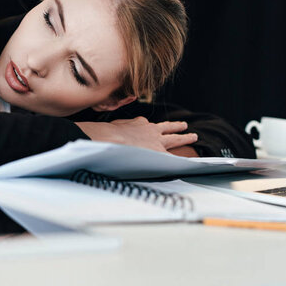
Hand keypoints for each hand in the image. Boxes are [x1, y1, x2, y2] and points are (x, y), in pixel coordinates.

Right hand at [75, 116, 197, 153]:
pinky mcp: (161, 153)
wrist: (110, 139)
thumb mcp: (106, 128)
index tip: (148, 125)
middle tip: (183, 125)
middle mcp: (149, 130)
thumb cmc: (104, 135)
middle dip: (175, 126)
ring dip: (185, 137)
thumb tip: (92, 134)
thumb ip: (107, 130)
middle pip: (166, 128)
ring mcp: (157, 141)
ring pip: (174, 138)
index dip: (147, 126)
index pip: (145, 124)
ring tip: (193, 135)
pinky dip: (185, 159)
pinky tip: (194, 162)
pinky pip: (176, 157)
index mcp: (137, 124)